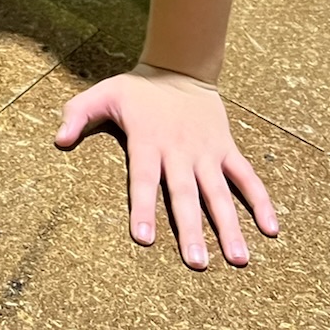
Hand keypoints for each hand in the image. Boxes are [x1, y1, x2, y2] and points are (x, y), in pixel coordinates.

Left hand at [54, 64, 278, 269]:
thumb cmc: (138, 89)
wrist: (181, 66)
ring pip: (220, 192)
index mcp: (149, 141)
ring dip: (230, 226)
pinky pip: (247, 176)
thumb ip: (77, 114)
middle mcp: (180, 150)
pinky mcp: (226, 148)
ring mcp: (207, 151)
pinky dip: (261, 201)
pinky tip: (271, 229)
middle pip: (186, 195)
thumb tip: (58, 140)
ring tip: (238, 259)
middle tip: (197, 264)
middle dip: (192, 229)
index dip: (143, 208)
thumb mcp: (103, 93)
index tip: (144, 239)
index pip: (144, 179)